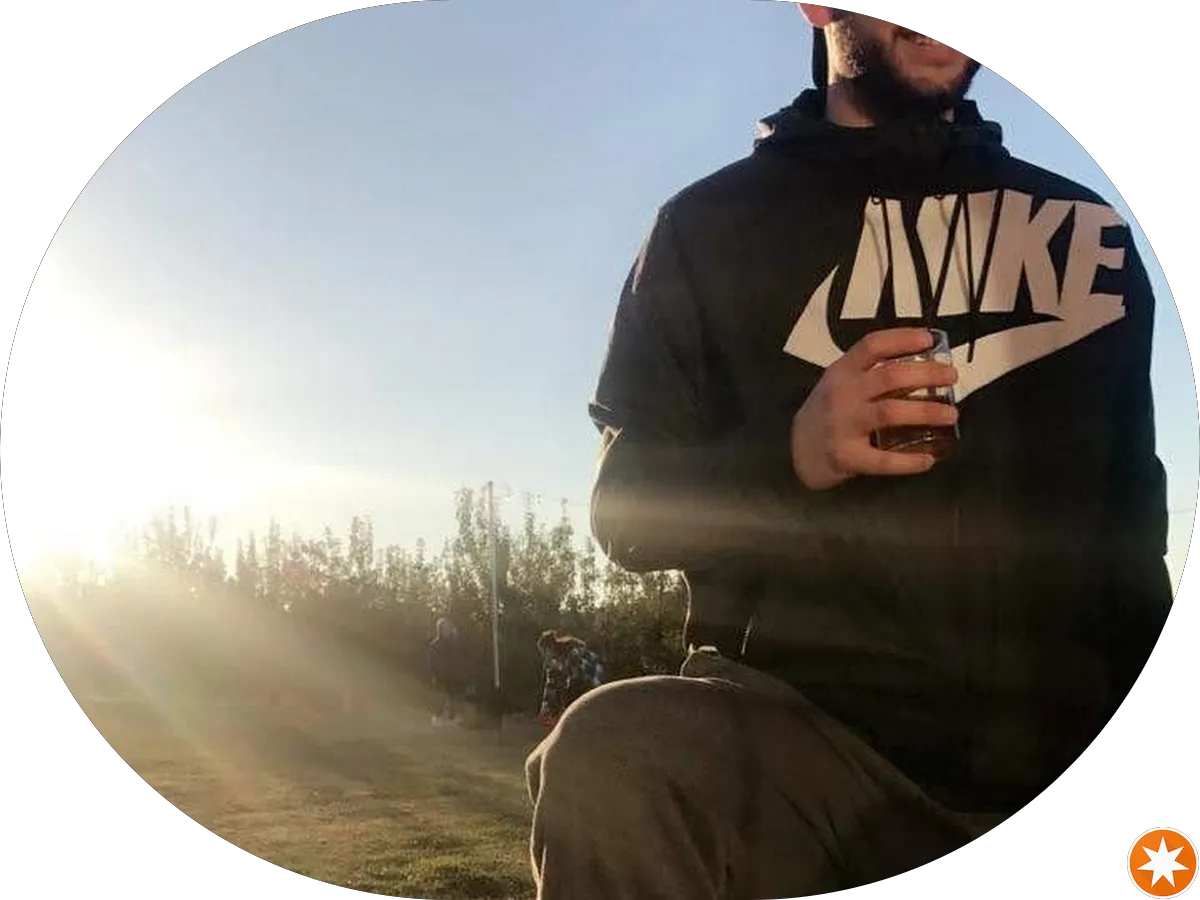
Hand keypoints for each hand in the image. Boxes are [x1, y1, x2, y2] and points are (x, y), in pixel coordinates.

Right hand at [790, 328, 959, 490]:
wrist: (797, 450)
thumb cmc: (828, 412)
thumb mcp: (840, 384)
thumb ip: (870, 374)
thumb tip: (924, 366)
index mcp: (841, 372)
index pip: (872, 346)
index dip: (902, 338)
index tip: (930, 339)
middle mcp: (841, 395)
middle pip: (889, 376)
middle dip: (927, 374)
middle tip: (952, 377)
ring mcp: (842, 425)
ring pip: (890, 413)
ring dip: (926, 411)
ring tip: (952, 414)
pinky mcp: (846, 456)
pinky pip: (882, 460)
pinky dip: (908, 462)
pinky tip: (929, 460)